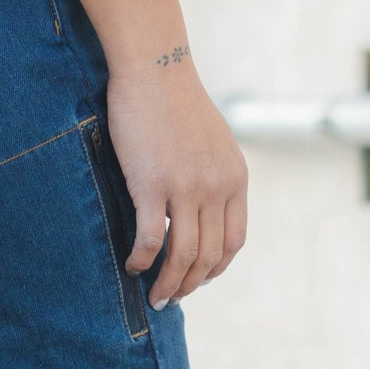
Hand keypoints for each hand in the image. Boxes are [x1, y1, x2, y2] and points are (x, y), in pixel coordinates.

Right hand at [105, 60, 247, 309]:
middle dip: (190, 285)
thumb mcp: (213, 143)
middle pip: (208, 256)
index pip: (233, 241)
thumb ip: (214, 176)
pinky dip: (143, 260)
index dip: (216, 268)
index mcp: (235, 179)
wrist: (154, 69)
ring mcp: (186, 188)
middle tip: (170, 299)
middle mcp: (216, 188)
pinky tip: (133, 266)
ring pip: (183, 255)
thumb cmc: (175, 102)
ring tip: (155, 297)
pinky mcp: (152, 185)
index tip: (198, 279)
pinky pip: (152, 239)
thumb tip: (200, 209)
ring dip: (169, 284)